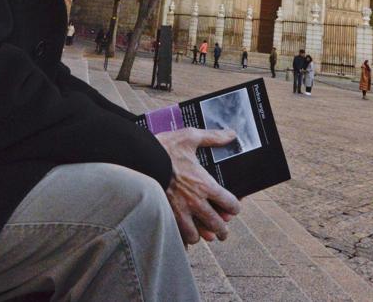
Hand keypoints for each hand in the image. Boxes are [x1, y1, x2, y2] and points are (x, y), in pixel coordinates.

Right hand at [154, 128, 241, 244]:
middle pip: (216, 224)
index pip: (229, 204)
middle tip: (222, 232)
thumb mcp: (190, 137)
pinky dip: (182, 239)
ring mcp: (179, 212)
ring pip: (197, 235)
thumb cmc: (164, 148)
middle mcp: (195, 202)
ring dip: (202, 235)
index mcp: (205, 184)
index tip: (233, 208)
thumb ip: (213, 137)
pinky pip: (177, 235)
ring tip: (204, 235)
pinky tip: (184, 236)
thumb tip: (231, 134)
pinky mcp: (165, 215)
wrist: (137, 158)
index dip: (234, 208)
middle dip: (222, 230)